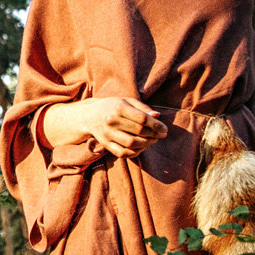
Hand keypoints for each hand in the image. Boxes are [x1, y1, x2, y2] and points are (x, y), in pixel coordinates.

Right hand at [44, 95, 165, 157]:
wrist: (90, 115)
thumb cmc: (113, 106)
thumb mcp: (127, 101)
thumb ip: (143, 108)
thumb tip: (158, 116)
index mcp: (118, 107)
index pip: (142, 118)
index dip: (156, 125)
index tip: (165, 129)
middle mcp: (111, 120)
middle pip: (138, 131)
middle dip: (154, 134)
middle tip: (162, 135)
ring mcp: (107, 133)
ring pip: (131, 144)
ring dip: (146, 144)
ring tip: (153, 140)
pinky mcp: (105, 144)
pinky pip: (123, 153)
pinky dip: (135, 152)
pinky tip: (142, 147)